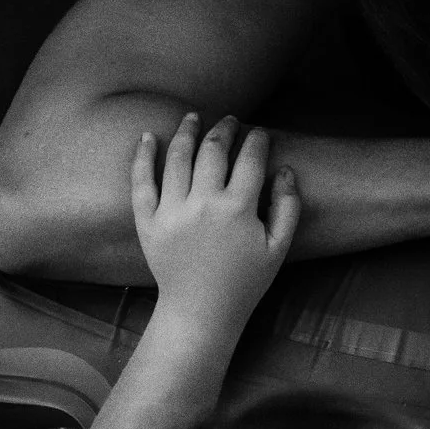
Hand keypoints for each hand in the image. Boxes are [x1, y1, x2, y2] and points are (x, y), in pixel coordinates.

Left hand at [133, 112, 300, 329]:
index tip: (260, 132)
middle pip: (213, 151)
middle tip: (230, 120)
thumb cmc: (245, 282)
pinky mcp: (148, 221)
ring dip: (188, 132)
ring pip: (178, 158)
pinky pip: (141, 181)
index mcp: (238, 210)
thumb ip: (288, 207)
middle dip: (224, 129)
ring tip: (194, 117)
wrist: (200, 311)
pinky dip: (144, 156)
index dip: (257, 140)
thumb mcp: (278, 249)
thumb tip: (286, 169)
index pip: (250, 160)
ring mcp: (171, 211)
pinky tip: (149, 136)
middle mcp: (202, 204)